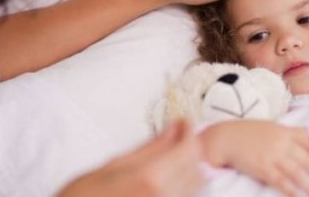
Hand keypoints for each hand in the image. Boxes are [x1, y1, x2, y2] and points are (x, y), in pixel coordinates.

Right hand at [57, 119, 203, 196]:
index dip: (190, 131)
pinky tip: (168, 178)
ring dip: (190, 167)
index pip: (188, 149)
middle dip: (191, 148)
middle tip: (177, 136)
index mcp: (150, 179)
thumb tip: (173, 128)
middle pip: (197, 168)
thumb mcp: (110, 166)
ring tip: (172, 156)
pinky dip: (184, 185)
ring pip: (196, 186)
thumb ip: (148, 147)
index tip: (184, 122)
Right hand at [200, 120, 308, 196]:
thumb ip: (290, 130)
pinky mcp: (262, 167)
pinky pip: (280, 181)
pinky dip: (290, 190)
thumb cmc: (248, 131)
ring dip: (308, 184)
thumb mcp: (271, 126)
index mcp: (285, 131)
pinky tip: (296, 196)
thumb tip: (307, 131)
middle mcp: (281, 143)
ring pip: (296, 172)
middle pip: (306, 160)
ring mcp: (272, 155)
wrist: (226, 138)